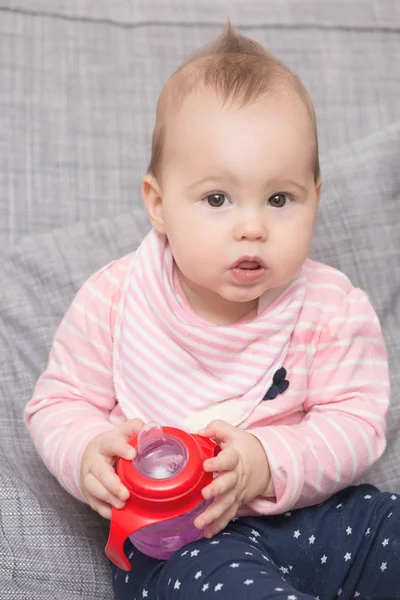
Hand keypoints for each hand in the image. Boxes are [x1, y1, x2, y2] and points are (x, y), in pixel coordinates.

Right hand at [80, 418, 144, 518]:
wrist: (93, 455)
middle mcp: (93, 460)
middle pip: (100, 472)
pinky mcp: (89, 493)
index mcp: (104, 444)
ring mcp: (88, 477)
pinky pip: (94, 503)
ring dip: (108, 497)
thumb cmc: (113, 445)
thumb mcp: (123, 432)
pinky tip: (115, 513)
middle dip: (112, 484)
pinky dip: (104, 509)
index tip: (132, 455)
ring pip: (93, 488)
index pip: (111, 444)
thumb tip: (153, 431)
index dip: (121, 448)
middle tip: (126, 493)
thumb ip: (136, 429)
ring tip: (122, 504)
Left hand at [193, 420, 273, 537]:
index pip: (227, 460)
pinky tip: (207, 534)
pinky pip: (229, 515)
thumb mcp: (234, 433)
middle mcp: (236, 477)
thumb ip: (217, 428)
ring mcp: (237, 492)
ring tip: (199, 523)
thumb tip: (201, 432)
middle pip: (228, 484)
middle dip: (217, 490)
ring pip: (226, 504)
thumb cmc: (244, 447)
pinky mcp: (237, 501)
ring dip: (213, 515)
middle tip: (204, 495)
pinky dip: (219, 525)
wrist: (267, 464)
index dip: (217, 463)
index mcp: (235, 458)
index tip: (206, 465)